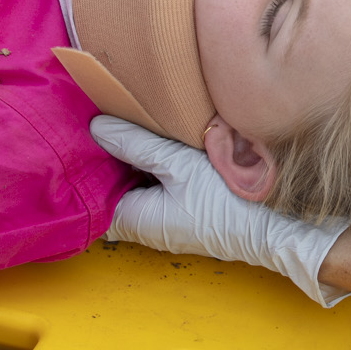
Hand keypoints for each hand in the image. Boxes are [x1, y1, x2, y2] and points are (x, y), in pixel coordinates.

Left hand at [92, 115, 350, 306]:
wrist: (275, 228)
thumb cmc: (226, 202)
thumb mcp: (177, 164)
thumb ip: (136, 144)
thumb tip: (96, 127)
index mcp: (135, 220)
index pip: (91, 197)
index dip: (83, 169)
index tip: (76, 138)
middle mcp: (146, 226)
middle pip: (112, 190)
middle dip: (105, 161)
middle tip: (96, 121)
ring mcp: (166, 220)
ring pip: (135, 186)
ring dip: (130, 161)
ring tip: (121, 123)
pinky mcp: (184, 213)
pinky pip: (156, 187)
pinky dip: (150, 166)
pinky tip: (155, 140)